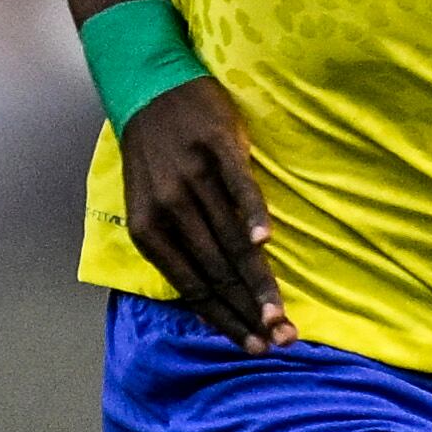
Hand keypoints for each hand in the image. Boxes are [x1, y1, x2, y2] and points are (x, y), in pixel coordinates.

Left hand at [115, 70, 291, 350]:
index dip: (224, 319)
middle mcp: (168, 208)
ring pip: (230, 240)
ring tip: (282, 313)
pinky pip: (238, 188)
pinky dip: (252, 215)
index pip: (193, 286)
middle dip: (250, 312)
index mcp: (148, 229)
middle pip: (216, 271)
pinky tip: (265, 242)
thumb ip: (177, 246)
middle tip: (281, 339)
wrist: (149, 85)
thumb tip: (208, 300)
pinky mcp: (216, 147)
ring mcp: (192, 177)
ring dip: (259, 281)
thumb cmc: (155, 154)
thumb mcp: (151, 205)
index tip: (252, 345)